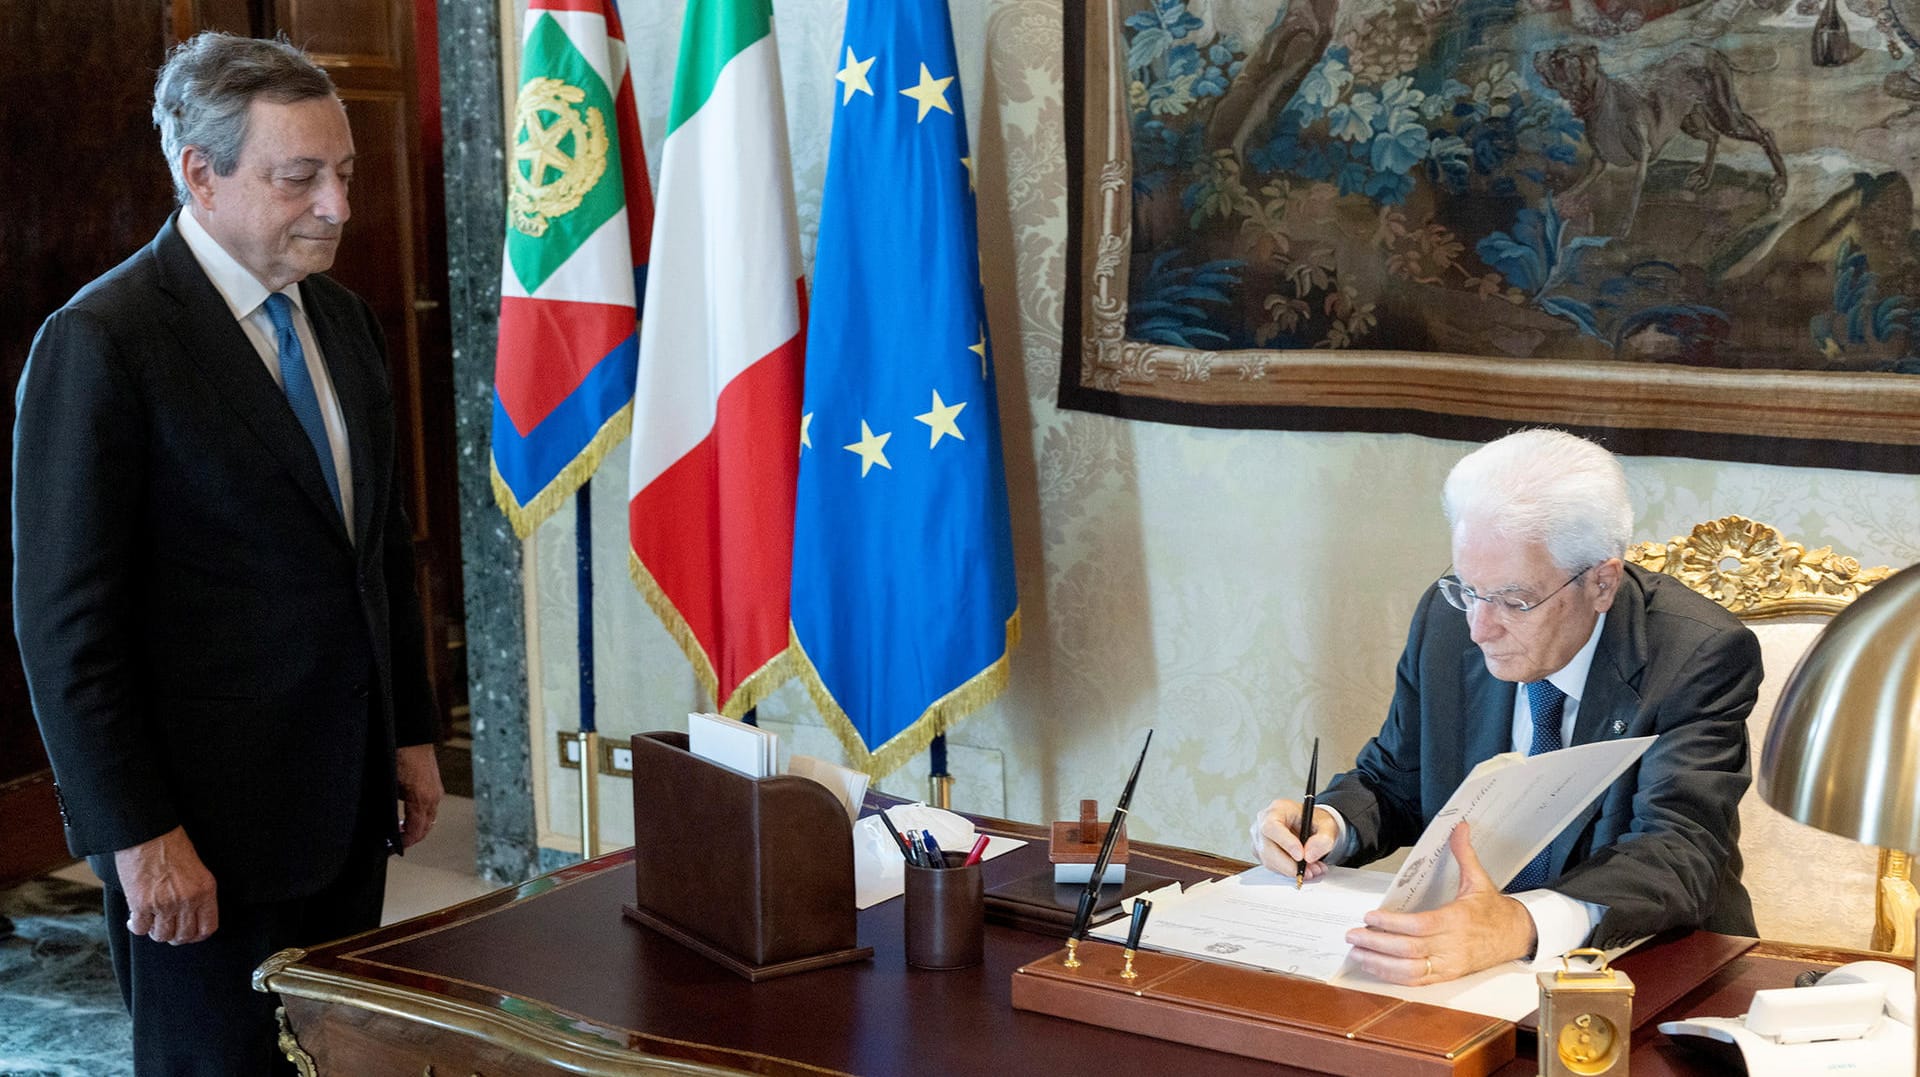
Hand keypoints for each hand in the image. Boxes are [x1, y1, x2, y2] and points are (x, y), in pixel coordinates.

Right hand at [113, 826, 217, 944]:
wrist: (149, 833)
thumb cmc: (172, 846)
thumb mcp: (197, 869)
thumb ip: (197, 894)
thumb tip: (190, 917)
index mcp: (206, 891)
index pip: (207, 927)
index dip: (197, 935)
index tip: (189, 934)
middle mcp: (187, 900)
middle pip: (183, 936)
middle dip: (175, 936)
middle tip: (167, 928)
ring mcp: (164, 904)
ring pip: (162, 936)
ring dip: (156, 932)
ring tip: (152, 922)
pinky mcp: (141, 904)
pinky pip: (140, 929)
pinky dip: (137, 927)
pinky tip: (135, 919)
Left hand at [395, 743, 443, 848]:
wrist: (413, 733)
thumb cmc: (398, 755)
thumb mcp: (389, 785)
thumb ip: (390, 806)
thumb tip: (385, 823)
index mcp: (421, 799)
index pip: (416, 831)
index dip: (404, 842)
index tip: (393, 848)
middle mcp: (433, 797)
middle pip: (426, 828)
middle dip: (412, 838)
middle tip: (396, 842)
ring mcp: (437, 791)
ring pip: (430, 818)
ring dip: (418, 826)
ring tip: (400, 829)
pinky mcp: (436, 784)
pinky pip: (431, 807)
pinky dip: (422, 815)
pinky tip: (408, 813)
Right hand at [1251, 798, 1337, 881]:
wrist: (1311, 826)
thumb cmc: (1315, 821)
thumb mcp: (1327, 825)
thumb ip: (1323, 839)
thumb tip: (1309, 855)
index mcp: (1277, 809)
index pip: (1272, 826)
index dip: (1285, 843)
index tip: (1301, 856)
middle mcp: (1263, 823)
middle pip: (1267, 849)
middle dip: (1290, 864)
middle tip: (1311, 870)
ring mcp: (1260, 839)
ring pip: (1270, 861)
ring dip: (1292, 870)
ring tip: (1313, 869)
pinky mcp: (1262, 853)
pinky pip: (1273, 867)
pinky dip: (1289, 871)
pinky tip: (1304, 868)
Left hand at [1343, 822, 1534, 983]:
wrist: (1517, 936)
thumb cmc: (1494, 910)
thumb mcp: (1480, 879)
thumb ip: (1464, 853)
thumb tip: (1460, 826)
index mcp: (1457, 920)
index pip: (1418, 925)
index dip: (1392, 924)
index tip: (1369, 916)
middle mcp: (1452, 946)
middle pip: (1408, 949)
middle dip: (1377, 943)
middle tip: (1353, 934)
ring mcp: (1449, 965)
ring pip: (1409, 970)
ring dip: (1379, 963)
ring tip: (1357, 952)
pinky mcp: (1447, 976)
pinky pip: (1416, 981)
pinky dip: (1392, 976)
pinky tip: (1374, 967)